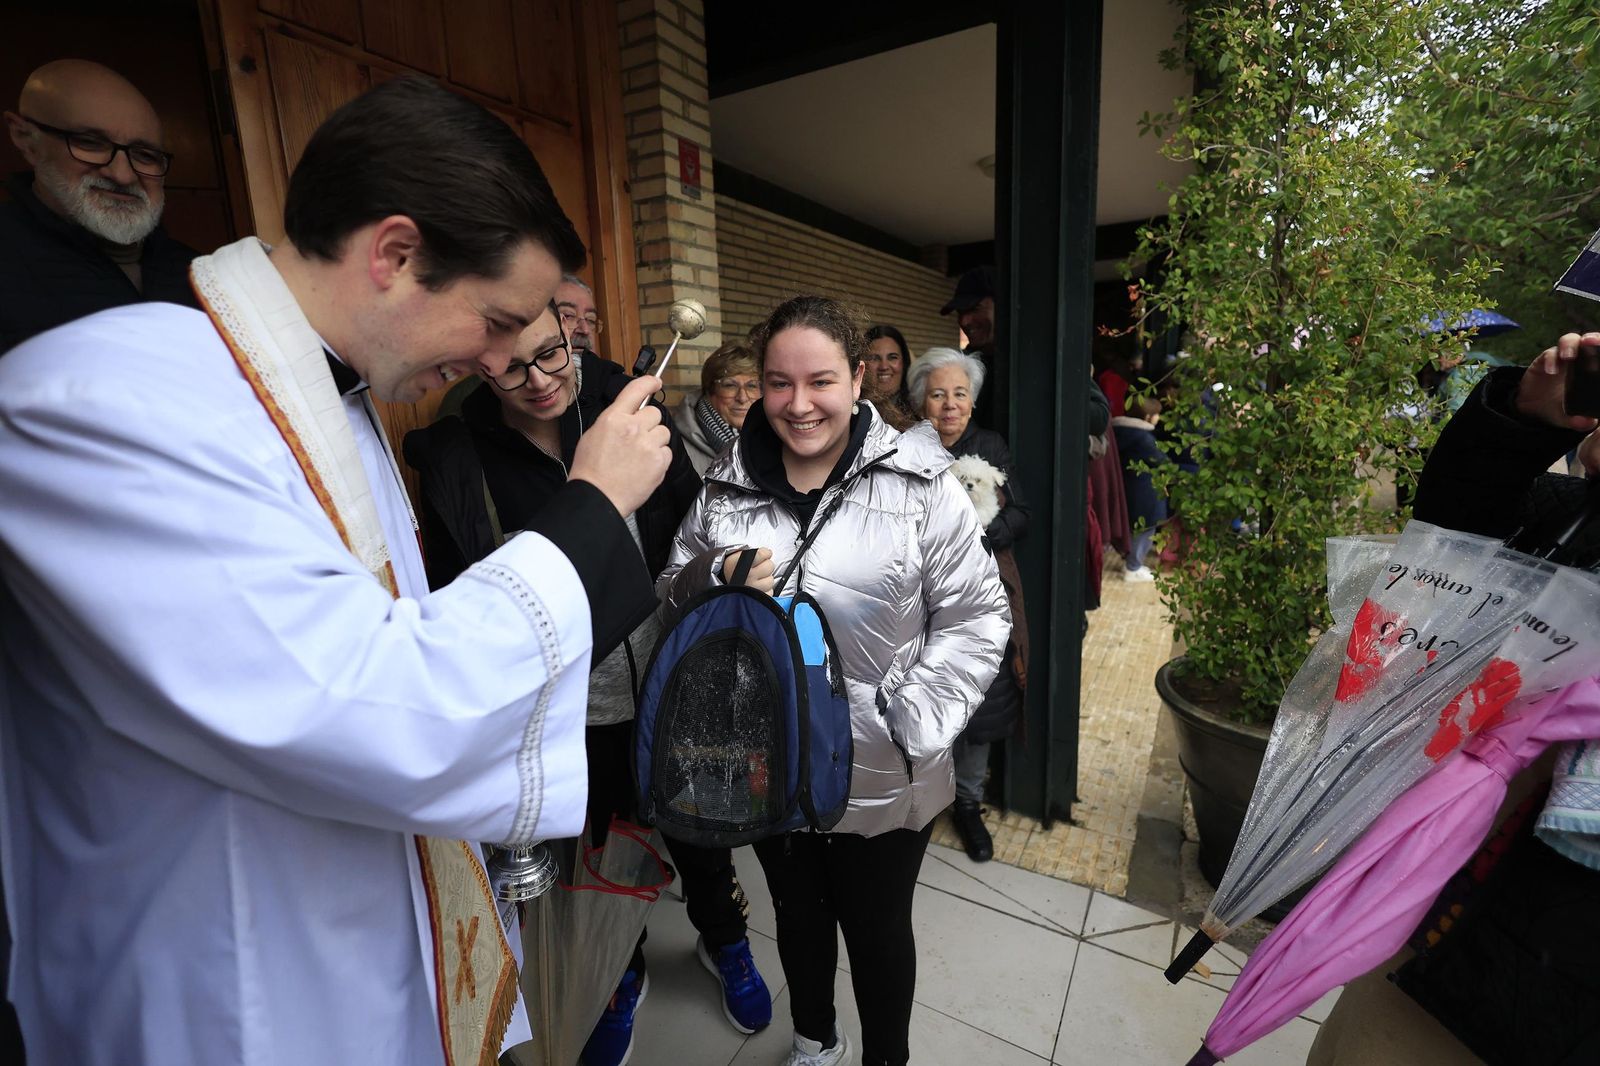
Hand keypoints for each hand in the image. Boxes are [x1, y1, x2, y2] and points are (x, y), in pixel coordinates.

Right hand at [569, 375, 671, 516]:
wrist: (597, 497)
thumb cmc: (591, 470)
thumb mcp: (593, 434)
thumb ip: (615, 420)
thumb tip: (630, 413)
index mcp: (614, 418)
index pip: (636, 390)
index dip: (649, 382)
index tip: (655, 382)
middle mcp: (633, 427)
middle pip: (655, 413)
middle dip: (649, 423)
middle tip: (637, 439)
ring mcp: (648, 445)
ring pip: (664, 432)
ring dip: (655, 441)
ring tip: (639, 456)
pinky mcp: (659, 462)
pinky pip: (667, 452)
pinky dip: (659, 458)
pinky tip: (644, 467)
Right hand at [722, 547, 774, 593]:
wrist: (724, 590)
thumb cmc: (732, 572)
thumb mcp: (736, 557)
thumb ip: (751, 552)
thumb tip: (768, 552)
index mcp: (739, 564)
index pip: (762, 554)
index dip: (765, 553)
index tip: (764, 554)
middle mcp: (747, 577)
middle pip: (769, 566)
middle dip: (766, 565)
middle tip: (760, 567)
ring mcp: (753, 589)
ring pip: (771, 580)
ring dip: (766, 578)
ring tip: (758, 579)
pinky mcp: (758, 599)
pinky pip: (770, 592)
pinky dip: (766, 590)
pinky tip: (758, 587)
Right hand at [1513, 332, 1599, 431]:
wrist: (1532, 412)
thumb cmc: (1559, 410)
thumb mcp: (1571, 419)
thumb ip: (1580, 422)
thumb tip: (1587, 422)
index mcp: (1593, 371)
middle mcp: (1580, 360)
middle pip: (1590, 341)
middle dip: (1594, 339)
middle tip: (1593, 342)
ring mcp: (1562, 358)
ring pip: (1570, 341)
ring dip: (1571, 345)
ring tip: (1568, 357)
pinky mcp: (1544, 360)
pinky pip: (1549, 354)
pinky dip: (1551, 359)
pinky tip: (1551, 370)